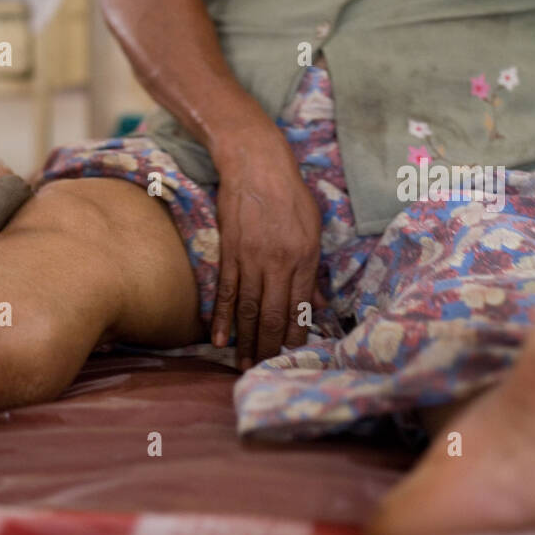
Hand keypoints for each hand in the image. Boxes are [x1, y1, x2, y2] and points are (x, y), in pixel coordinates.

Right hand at [210, 124, 323, 371]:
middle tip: (264, 370)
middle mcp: (279, 261)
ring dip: (246, 340)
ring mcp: (251, 257)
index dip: (296, 335)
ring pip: (249, 308)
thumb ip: (312, 268)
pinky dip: (221, 316)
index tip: (292, 355)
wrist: (256, 164)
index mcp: (305, 257)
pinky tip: (218, 337)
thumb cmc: (290, 193)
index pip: (300, 307)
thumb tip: (316, 304)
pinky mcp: (229, 250)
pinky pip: (225, 290)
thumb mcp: (313, 228)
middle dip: (269, 347)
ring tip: (242, 363)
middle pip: (274, 314)